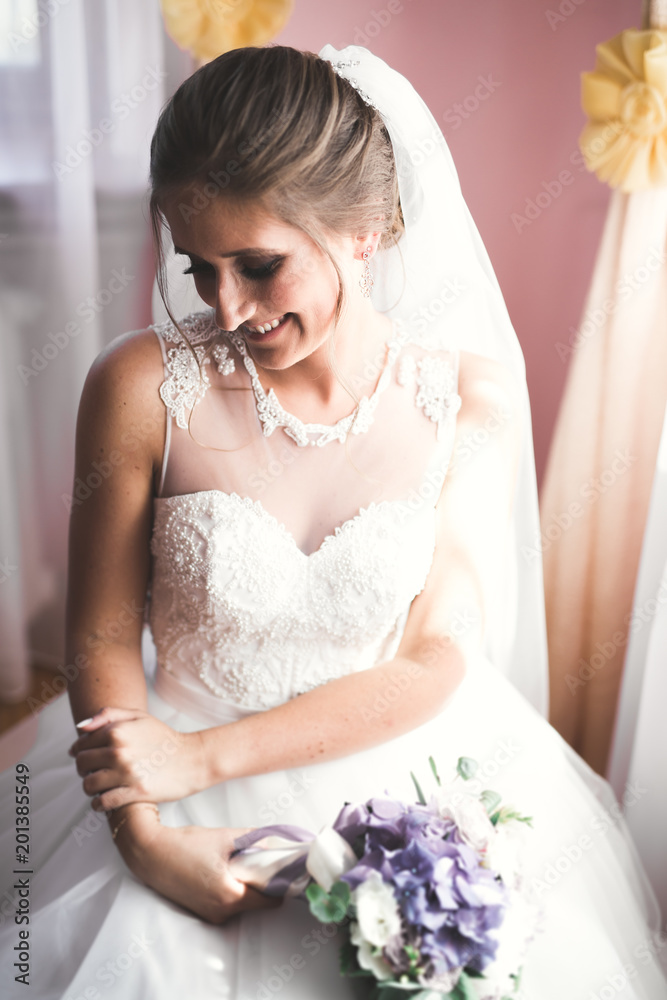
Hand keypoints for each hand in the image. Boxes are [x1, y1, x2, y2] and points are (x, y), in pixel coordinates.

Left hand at [69, 707, 206, 810]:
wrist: (192, 759)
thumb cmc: (164, 738)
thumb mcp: (139, 717)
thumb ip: (108, 715)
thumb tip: (80, 728)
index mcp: (117, 731)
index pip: (81, 745)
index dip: (80, 752)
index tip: (88, 757)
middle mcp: (118, 751)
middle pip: (81, 765)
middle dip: (84, 769)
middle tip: (94, 771)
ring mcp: (126, 773)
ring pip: (88, 785)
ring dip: (90, 787)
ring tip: (100, 786)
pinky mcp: (135, 792)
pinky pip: (102, 802)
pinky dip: (98, 804)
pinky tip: (104, 800)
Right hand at [120, 818, 281, 924]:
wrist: (151, 854)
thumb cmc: (186, 845)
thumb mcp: (225, 837)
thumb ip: (255, 840)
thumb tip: (277, 839)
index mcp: (231, 896)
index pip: (271, 899)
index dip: (280, 882)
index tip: (283, 867)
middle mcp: (222, 912)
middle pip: (258, 901)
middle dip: (262, 882)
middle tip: (259, 859)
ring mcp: (211, 915)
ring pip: (243, 902)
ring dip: (245, 885)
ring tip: (236, 861)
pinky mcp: (202, 912)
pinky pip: (228, 903)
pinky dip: (232, 889)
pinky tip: (222, 869)